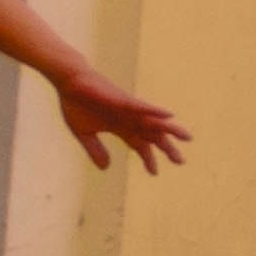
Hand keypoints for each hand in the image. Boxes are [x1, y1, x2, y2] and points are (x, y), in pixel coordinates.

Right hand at [56, 65, 190, 172]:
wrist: (69, 83)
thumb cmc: (77, 105)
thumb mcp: (84, 134)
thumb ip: (96, 150)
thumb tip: (106, 169)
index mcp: (121, 128)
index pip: (140, 145)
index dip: (148, 159)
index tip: (155, 173)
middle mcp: (129, 119)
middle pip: (152, 135)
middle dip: (167, 148)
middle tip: (181, 161)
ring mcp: (127, 109)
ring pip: (152, 120)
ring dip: (169, 129)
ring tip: (187, 137)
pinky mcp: (120, 99)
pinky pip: (140, 106)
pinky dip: (153, 110)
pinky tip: (168, 115)